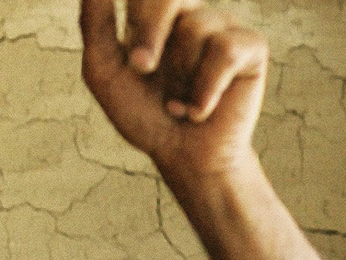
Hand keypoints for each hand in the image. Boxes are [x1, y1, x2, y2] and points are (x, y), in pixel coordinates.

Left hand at [80, 0, 268, 181]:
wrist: (184, 158)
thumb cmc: (146, 116)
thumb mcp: (105, 72)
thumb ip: (94, 26)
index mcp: (157, 15)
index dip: (136, 13)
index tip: (133, 54)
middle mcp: (191, 14)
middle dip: (150, 30)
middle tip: (142, 67)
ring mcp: (223, 28)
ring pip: (195, 28)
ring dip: (179, 77)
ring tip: (179, 102)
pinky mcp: (251, 48)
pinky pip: (225, 50)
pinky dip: (206, 89)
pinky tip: (200, 110)